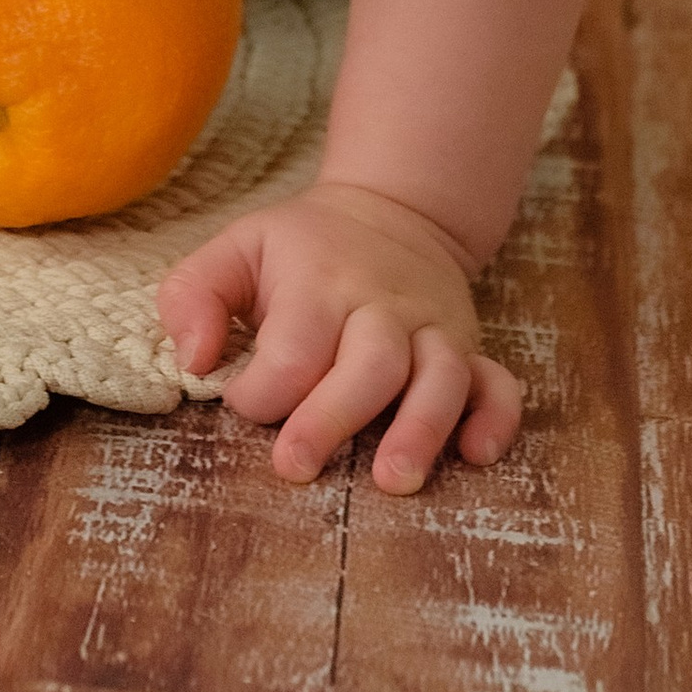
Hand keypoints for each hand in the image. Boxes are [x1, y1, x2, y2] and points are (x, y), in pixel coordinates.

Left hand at [158, 178, 523, 490]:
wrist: (393, 211)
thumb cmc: (303, 249)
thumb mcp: (238, 249)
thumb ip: (194, 294)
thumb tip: (194, 360)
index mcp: (320, 282)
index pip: (293, 346)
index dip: (262, 389)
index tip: (241, 405)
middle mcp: (382, 306)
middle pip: (369, 363)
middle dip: (332, 418)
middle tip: (296, 467)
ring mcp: (433, 328)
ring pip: (438, 376)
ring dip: (420, 429)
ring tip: (393, 480)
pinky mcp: (470, 348)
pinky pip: (497, 383)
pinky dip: (495, 418)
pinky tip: (478, 454)